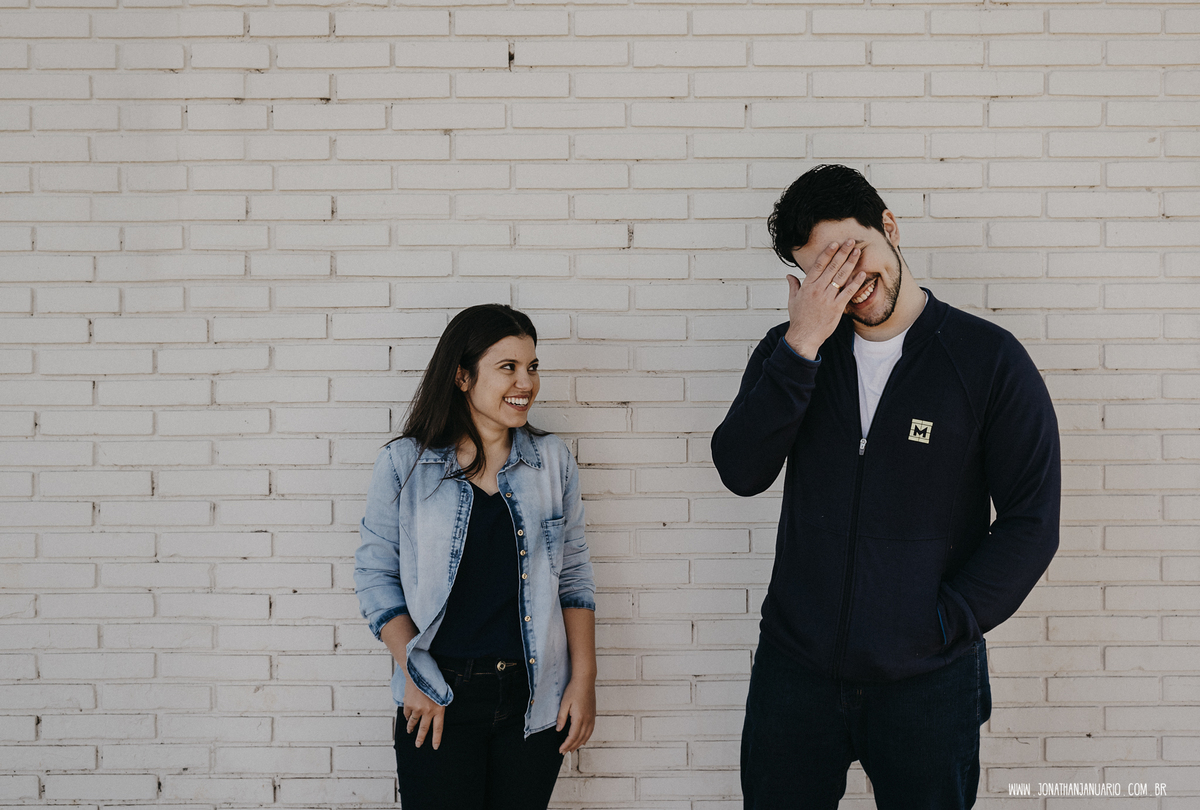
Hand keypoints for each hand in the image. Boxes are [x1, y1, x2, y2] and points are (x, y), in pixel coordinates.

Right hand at [402, 672, 444, 748]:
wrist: (420, 673)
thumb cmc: (432, 682)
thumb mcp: (441, 693)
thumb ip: (438, 704)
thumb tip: (436, 712)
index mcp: (439, 708)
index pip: (438, 727)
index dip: (436, 738)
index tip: (435, 747)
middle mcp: (428, 711)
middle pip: (424, 729)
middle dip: (420, 738)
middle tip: (418, 745)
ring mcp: (418, 709)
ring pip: (413, 723)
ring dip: (411, 728)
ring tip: (410, 731)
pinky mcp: (409, 705)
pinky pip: (407, 714)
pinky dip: (407, 716)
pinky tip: (407, 717)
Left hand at [556, 675, 595, 753]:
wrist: (585, 680)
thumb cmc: (574, 690)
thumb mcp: (564, 704)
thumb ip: (561, 718)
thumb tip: (559, 730)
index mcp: (579, 718)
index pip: (572, 737)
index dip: (566, 745)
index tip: (561, 750)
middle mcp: (587, 720)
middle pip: (580, 738)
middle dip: (572, 746)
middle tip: (564, 752)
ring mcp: (591, 717)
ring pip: (586, 735)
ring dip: (579, 744)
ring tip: (572, 749)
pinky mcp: (593, 714)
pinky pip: (591, 730)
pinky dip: (586, 737)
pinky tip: (583, 740)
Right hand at [784, 238, 867, 359]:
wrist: (804, 336)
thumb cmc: (798, 319)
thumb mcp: (792, 300)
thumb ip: (793, 286)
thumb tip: (789, 275)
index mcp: (807, 286)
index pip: (819, 265)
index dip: (828, 252)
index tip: (835, 243)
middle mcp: (818, 290)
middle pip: (832, 267)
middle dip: (843, 252)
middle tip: (851, 241)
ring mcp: (827, 298)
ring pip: (841, 277)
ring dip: (850, 263)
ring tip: (858, 252)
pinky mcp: (836, 308)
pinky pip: (848, 292)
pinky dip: (855, 282)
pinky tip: (862, 273)